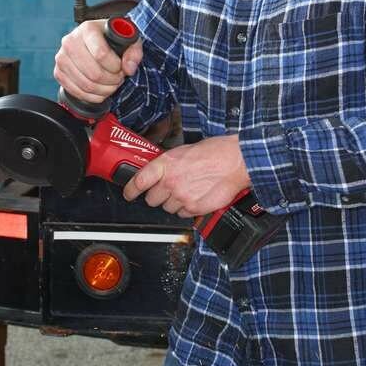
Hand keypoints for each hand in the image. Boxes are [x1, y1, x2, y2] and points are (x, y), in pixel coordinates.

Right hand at [54, 19, 143, 103]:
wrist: (95, 41)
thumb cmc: (111, 40)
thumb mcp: (129, 40)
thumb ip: (134, 53)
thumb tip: (128, 68)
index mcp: (87, 29)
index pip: (101, 54)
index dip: (115, 66)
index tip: (120, 67)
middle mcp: (70, 41)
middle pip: (93, 73)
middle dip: (111, 81)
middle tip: (118, 78)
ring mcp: (62, 58)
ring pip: (86, 85)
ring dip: (104, 90)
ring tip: (111, 83)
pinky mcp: (59, 72)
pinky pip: (77, 92)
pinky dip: (92, 96)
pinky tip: (100, 89)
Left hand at [123, 135, 251, 217]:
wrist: (236, 161)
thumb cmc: (215, 152)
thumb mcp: (184, 151)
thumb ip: (168, 164)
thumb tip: (159, 173)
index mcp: (165, 164)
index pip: (138, 182)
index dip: (130, 190)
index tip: (128, 194)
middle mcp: (170, 182)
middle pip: (152, 199)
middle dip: (158, 196)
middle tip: (169, 189)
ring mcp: (182, 196)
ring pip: (167, 208)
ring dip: (174, 202)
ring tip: (188, 190)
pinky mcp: (194, 208)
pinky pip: (183, 214)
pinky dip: (187, 208)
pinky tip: (196, 196)